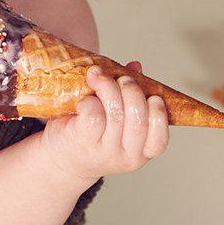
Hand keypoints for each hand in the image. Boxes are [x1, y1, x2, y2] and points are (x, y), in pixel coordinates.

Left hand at [40, 60, 168, 181]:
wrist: (63, 158)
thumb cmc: (94, 134)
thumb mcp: (118, 119)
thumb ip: (129, 93)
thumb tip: (135, 66)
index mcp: (142, 153)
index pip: (159, 141)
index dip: (159, 115)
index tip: (152, 96)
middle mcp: (126, 157)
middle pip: (138, 120)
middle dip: (132, 91)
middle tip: (123, 80)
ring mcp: (105, 151)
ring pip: (115, 114)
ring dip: (109, 88)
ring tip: (99, 77)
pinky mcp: (83, 141)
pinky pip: (93, 115)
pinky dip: (90, 100)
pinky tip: (85, 99)